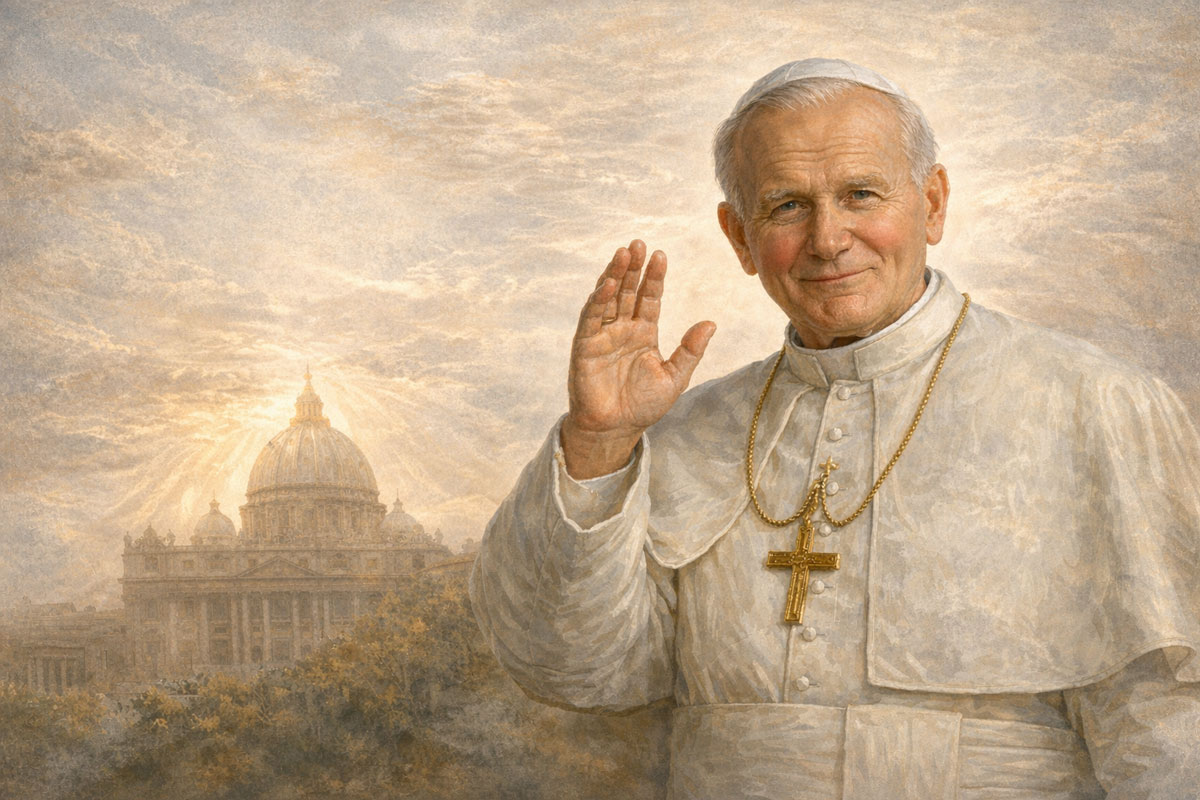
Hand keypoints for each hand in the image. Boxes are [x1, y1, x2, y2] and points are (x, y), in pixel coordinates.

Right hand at [561, 240, 715, 478]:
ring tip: (624, 253)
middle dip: (634, 268)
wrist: (615, 429)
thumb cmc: (643, 406)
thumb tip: (711, 323)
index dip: (655, 278)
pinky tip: (607, 284)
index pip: (650, 298)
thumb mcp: (674, 377)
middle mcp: (623, 328)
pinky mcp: (585, 345)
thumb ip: (690, 350)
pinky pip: (591, 318)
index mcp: (644, 332)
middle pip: (629, 291)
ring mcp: (602, 335)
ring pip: (609, 298)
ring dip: (615, 275)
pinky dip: (598, 300)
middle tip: (640, 243)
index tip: (662, 256)